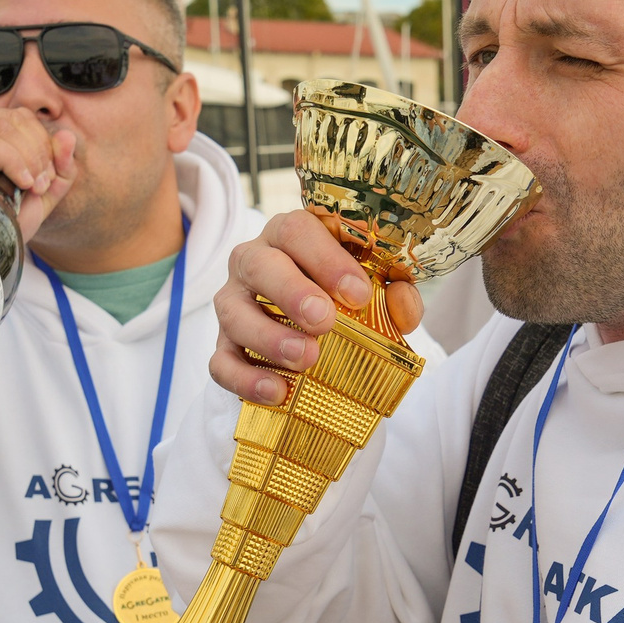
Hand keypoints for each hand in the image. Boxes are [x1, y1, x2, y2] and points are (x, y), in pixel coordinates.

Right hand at [0, 110, 77, 244]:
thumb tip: (69, 135)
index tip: (49, 179)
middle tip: (42, 185)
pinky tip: (21, 182)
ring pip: (2, 127)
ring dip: (27, 158)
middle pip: (13, 119)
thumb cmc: (1, 227)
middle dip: (38, 152)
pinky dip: (11, 160)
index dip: (43, 143)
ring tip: (32, 187)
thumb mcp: (40, 197)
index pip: (21, 119)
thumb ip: (59, 168)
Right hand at [211, 212, 423, 405]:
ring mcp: (233, 302)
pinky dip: (245, 379)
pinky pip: (221, 361)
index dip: (326, 260)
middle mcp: (255, 261)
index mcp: (291, 235)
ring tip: (304, 359)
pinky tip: (277, 392)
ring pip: (233, 312)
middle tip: (324, 321)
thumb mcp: (374, 288)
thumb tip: (403, 306)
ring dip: (268, 337)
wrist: (315, 330)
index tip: (357, 294)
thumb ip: (394, 293)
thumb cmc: (344, 297)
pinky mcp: (222, 345)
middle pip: (260, 264)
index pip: (298, 230)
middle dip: (291, 292)